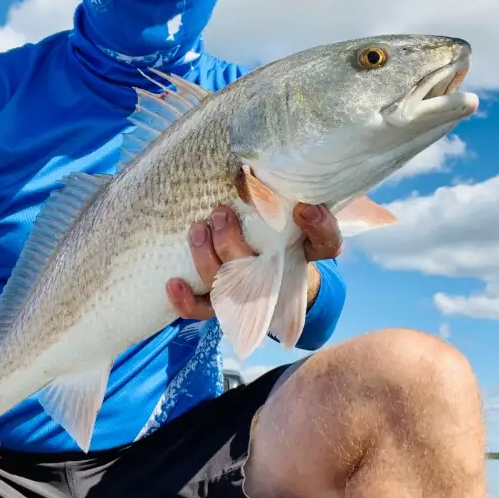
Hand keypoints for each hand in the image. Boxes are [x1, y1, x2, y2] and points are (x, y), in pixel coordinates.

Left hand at [166, 202, 342, 319]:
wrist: (273, 273)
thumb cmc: (278, 233)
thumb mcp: (290, 212)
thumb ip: (289, 197)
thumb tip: (273, 187)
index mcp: (306, 251)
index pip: (325, 243)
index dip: (319, 227)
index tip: (305, 209)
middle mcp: (279, 277)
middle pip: (257, 270)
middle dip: (231, 242)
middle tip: (220, 213)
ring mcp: (249, 295)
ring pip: (226, 287)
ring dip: (206, 258)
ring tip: (197, 230)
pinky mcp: (223, 304)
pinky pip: (204, 310)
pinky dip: (187, 301)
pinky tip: (172, 282)